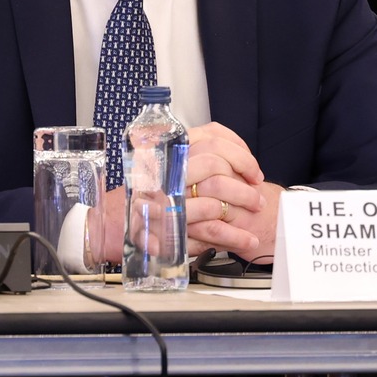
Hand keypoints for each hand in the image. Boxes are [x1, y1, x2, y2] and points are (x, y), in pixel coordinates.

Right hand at [88, 122, 271, 263]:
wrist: (120, 224)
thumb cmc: (153, 193)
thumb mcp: (170, 162)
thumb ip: (198, 147)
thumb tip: (233, 147)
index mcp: (169, 153)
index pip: (211, 138)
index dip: (239, 152)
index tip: (252, 168)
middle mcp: (167, 175)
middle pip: (215, 165)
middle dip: (243, 182)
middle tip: (256, 194)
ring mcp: (170, 203)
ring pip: (216, 200)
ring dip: (242, 205)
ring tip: (255, 211)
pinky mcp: (174, 230)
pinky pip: (213, 230)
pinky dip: (236, 236)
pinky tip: (248, 238)